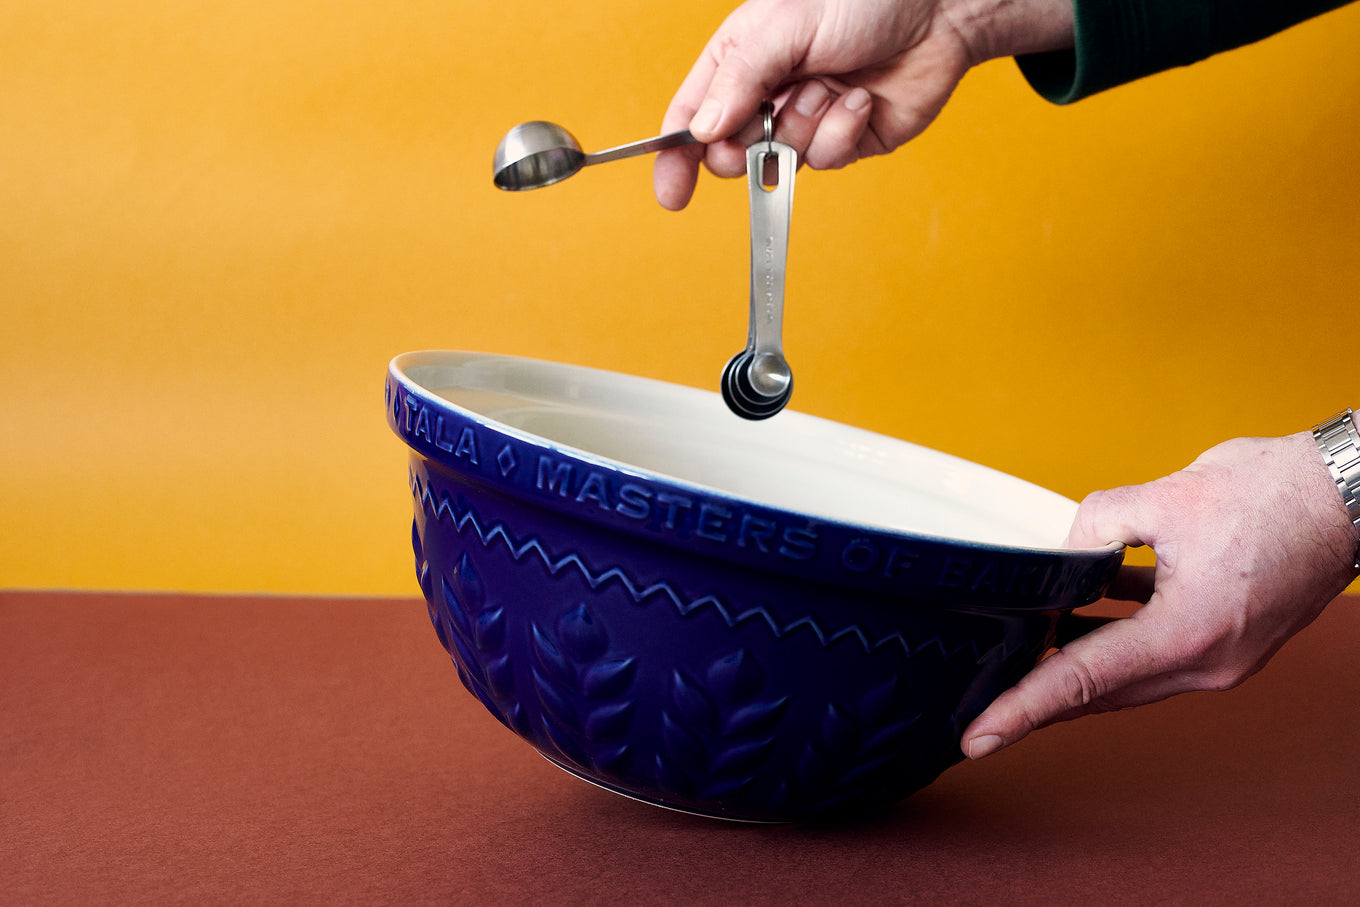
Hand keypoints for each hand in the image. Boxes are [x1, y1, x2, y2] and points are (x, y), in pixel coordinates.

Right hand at [654, 0, 1075, 209]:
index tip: (672, 193)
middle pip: (730, 153)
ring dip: (806, 126)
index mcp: (740, 60)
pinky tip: (860, 100)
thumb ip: (738, 80)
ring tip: (830, 87)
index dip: (676, 157)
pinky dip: (842, 132)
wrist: (937, 10)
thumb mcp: (783, 28)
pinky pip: (827, 160)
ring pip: (781, 161)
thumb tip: (702, 132)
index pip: (693, 118)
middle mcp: (768, 94)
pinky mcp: (845, 141)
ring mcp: (806, 121)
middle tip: (764, 121)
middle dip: (746, 145)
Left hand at [961, 431, 1359, 759]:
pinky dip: (1109, 638)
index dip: (1023, 709)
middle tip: (976, 709)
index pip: (1083, 678)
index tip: (977, 738)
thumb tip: (1064, 555)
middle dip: (1036, 700)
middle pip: (1101, 691)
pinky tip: (1071, 615)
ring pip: (1125, 674)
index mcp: (1190, 633)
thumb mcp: (1165, 497)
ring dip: (1072, 667)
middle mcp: (1208, 661)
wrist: (1349, 492)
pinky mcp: (1225, 636)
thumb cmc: (1275, 491)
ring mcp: (1221, 655)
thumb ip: (1096, 528)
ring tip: (1012, 660)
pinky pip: (1150, 650)